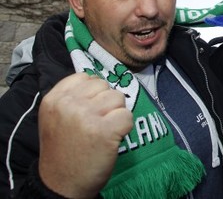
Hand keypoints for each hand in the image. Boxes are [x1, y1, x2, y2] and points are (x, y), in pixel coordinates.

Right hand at [38, 73, 132, 197]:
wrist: (61, 184)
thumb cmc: (64, 149)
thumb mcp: (55, 117)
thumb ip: (72, 97)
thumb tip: (99, 82)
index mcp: (54, 99)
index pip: (84, 77)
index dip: (93, 92)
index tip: (89, 110)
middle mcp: (69, 104)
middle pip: (104, 85)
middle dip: (106, 102)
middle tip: (97, 123)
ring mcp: (87, 116)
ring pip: (118, 98)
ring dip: (116, 113)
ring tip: (104, 130)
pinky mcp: (105, 130)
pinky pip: (128, 115)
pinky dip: (125, 127)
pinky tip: (113, 138)